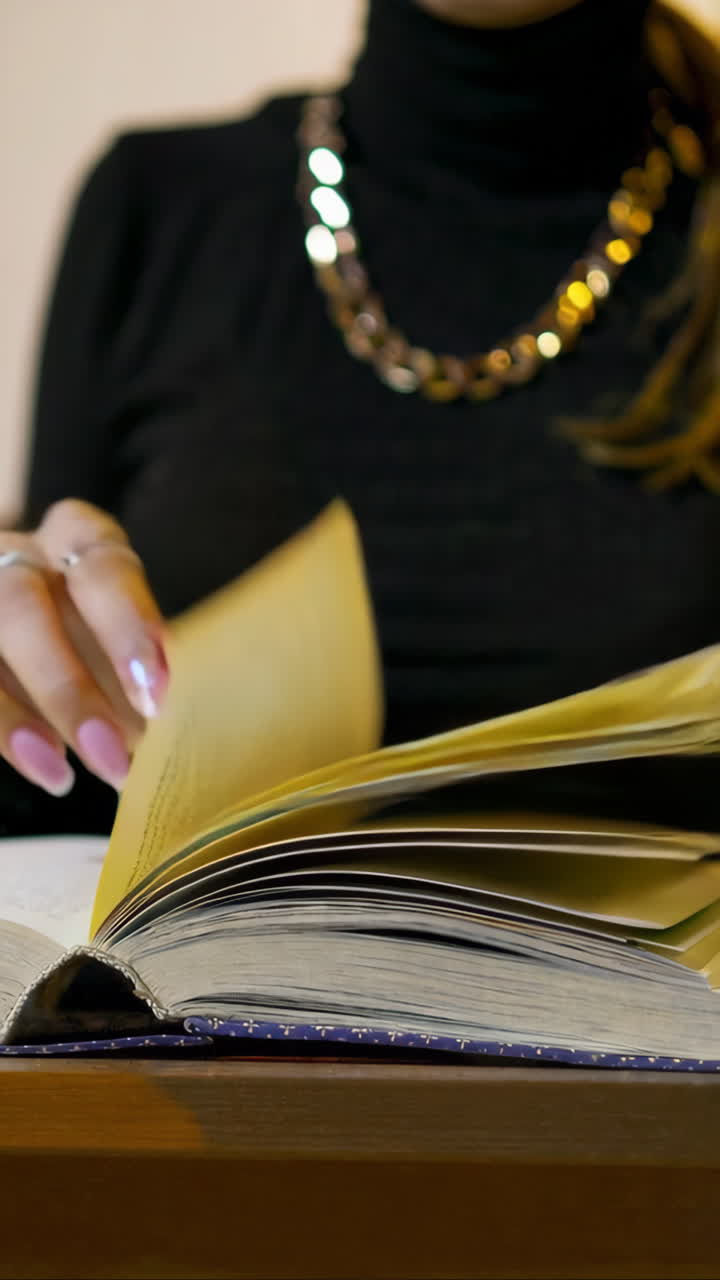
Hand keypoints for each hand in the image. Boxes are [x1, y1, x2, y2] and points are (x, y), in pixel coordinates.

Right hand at [0, 500, 168, 795]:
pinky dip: (4, 728)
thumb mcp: (122, 637)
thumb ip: (142, 670)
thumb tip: (174, 729)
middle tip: (115, 750)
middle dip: (68, 685)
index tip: (158, 690)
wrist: (34, 637)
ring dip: (23, 716)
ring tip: (68, 776)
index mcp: (76, 539)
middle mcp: (16, 558)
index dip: (128, 626)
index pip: (101, 566)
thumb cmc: (95, 636)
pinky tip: (43, 766)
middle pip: (23, 603)